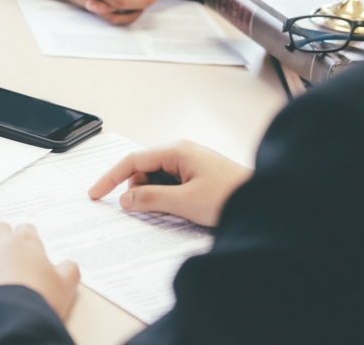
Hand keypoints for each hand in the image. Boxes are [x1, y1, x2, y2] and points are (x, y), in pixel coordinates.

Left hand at [0, 223, 79, 319]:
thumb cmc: (35, 302)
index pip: (27, 229)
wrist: (4, 322)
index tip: (29, 251)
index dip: (28, 240)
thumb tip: (69, 266)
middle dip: (4, 238)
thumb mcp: (64, 288)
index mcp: (25, 240)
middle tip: (9, 254)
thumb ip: (69, 271)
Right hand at [88, 141, 251, 227]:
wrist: (269, 203)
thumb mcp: (185, 201)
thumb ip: (150, 198)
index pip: (132, 160)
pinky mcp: (199, 178)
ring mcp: (191, 165)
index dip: (110, 177)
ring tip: (168, 213)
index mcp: (177, 151)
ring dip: (153, 197)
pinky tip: (175, 212)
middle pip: (143, 170)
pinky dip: (166, 199)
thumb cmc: (232, 196)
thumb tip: (125, 199)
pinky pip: (171, 186)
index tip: (94, 193)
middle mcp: (182, 153)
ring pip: (157, 180)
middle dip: (135, 191)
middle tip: (137, 212)